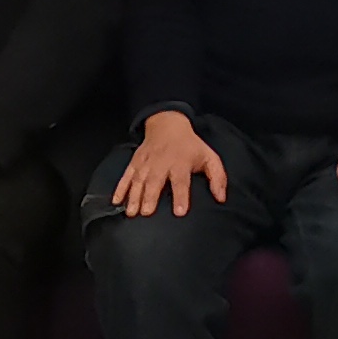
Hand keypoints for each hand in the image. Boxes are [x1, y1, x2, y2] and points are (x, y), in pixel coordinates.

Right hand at [110, 111, 227, 218]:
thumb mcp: (209, 157)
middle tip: (147, 213)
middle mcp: (161, 163)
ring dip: (134, 196)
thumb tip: (221, 198)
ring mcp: (146, 163)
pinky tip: (116, 201)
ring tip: (132, 213)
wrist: (168, 125)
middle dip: (150, 197)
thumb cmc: (190, 146)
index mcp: (181, 163)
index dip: (181, 197)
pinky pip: (126, 176)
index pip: (181, 181)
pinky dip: (120, 188)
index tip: (179, 212)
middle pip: (155, 181)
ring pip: (139, 180)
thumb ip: (218, 178)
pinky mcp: (135, 162)